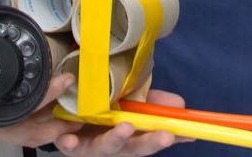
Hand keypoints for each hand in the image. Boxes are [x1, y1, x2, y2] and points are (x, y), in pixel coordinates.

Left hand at [55, 88, 186, 154]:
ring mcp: (90, 147)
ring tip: (126, 127)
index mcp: (129, 137)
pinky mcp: (67, 144)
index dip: (170, 137)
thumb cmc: (102, 113)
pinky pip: (68, 146)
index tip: (187, 133)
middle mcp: (112, 146)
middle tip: (166, 135)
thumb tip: (181, 104)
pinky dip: (69, 143)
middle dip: (149, 142)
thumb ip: (152, 103)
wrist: (64, 115)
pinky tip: (70, 139)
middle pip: (133, 148)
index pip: (153, 138)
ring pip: (104, 147)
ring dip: (116, 139)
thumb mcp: (129, 104)